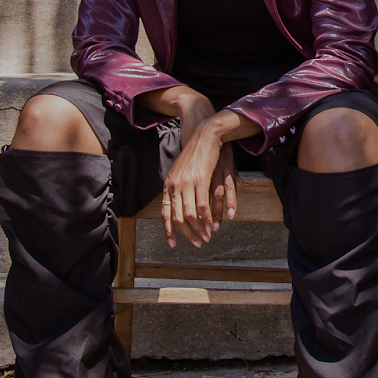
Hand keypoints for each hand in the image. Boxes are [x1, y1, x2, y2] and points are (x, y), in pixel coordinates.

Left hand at [135, 86, 259, 248]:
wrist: (204, 132)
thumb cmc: (196, 151)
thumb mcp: (184, 170)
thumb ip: (183, 187)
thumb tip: (186, 202)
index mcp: (169, 184)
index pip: (165, 212)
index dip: (168, 230)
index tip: (173, 244)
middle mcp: (175, 185)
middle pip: (177, 217)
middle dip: (187, 234)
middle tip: (197, 243)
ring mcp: (187, 182)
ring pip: (190, 214)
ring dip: (199, 228)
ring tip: (206, 238)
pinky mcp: (201, 179)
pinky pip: (202, 204)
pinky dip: (208, 217)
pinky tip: (213, 225)